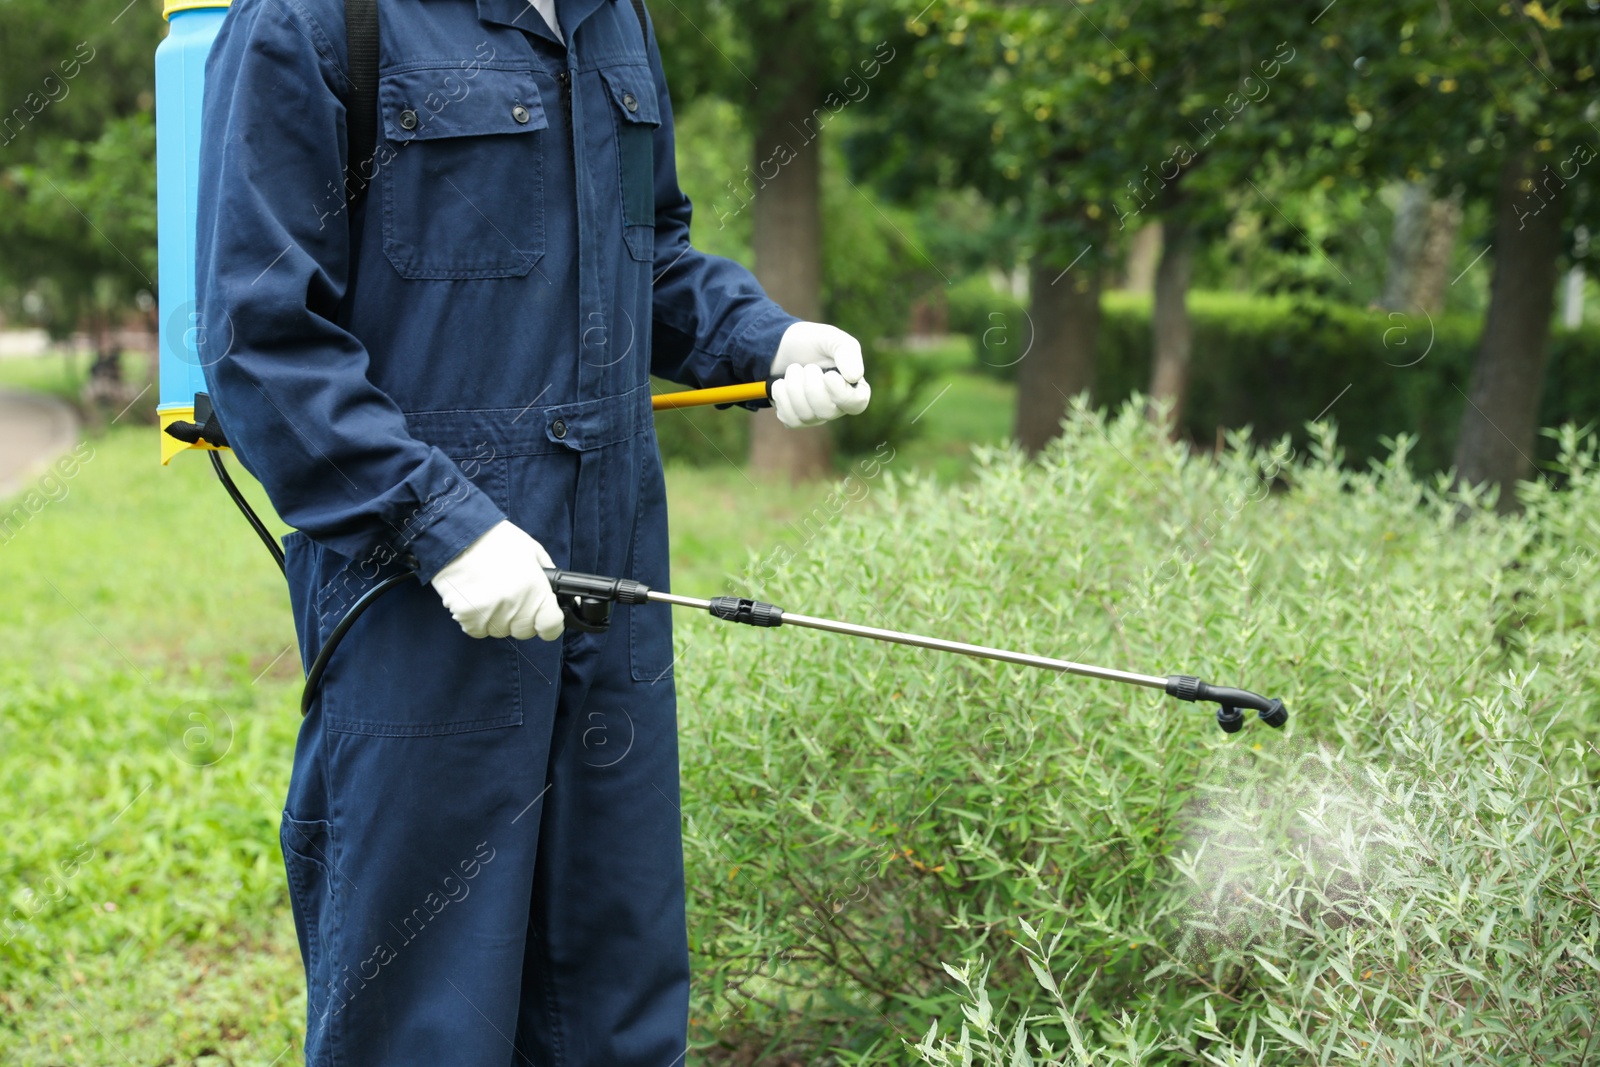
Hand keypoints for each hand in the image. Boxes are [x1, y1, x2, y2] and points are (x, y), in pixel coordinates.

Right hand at [430, 520, 564, 640]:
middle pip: (524, 631)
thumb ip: (547, 577)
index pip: (551, 626)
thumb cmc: (495, 540)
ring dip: (498, 619)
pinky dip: (477, 620)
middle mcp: (514, 605)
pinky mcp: (466, 614)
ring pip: (500, 631)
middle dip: (521, 619)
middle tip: (511, 598)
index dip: (550, 625)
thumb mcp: (532, 551)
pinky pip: (477, 630)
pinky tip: (475, 599)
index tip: (545, 621)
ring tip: (490, 594)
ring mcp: (489, 612)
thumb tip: (558, 596)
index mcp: (534, 589)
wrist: (457, 534)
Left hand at [769, 322, 871, 428]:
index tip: (828, 375)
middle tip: (808, 366)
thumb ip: (847, 351)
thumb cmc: (813, 342)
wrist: (783, 347)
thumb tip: (855, 376)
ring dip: (794, 387)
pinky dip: (781, 397)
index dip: (841, 393)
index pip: (857, 403)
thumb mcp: (831, 338)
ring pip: (806, 415)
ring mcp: (816, 415)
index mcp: (853, 387)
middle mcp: (837, 406)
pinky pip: (790, 419)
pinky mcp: (796, 419)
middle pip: (828, 411)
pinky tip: (782, 383)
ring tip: (793, 369)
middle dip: (811, 386)